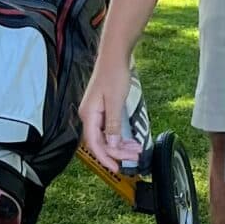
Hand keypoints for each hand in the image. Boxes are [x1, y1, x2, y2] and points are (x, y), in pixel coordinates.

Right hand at [80, 56, 138, 173]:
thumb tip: (112, 144)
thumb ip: (113, 124)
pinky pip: (109, 129)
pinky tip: (130, 139)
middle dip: (117, 152)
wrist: (114, 55)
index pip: (94, 144)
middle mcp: (89, 115)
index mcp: (88, 114)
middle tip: (134, 157)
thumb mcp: (116, 101)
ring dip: (120, 145)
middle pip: (101, 142)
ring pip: (106, 136)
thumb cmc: (113, 73)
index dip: (105, 158)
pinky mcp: (102, 109)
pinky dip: (120, 136)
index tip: (116, 167)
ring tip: (136, 149)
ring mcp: (95, 112)